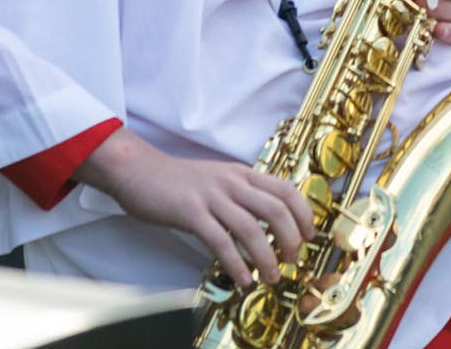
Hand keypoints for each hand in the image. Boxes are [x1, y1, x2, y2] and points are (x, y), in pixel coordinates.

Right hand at [76, 128, 314, 287]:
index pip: (286, 190)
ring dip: (266, 257)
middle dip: (291, 239)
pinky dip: (236, 263)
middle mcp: (233, 182)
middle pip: (276, 209)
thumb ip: (242, 193)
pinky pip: (220, 241)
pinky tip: (242, 279)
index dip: (303, 214)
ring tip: (271, 277)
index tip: (310, 236)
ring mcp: (212, 196)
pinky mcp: (191, 212)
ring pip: (251, 228)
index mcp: (243, 174)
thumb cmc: (179, 180)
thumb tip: (266, 219)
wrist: (140, 170)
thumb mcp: (219, 178)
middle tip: (293, 261)